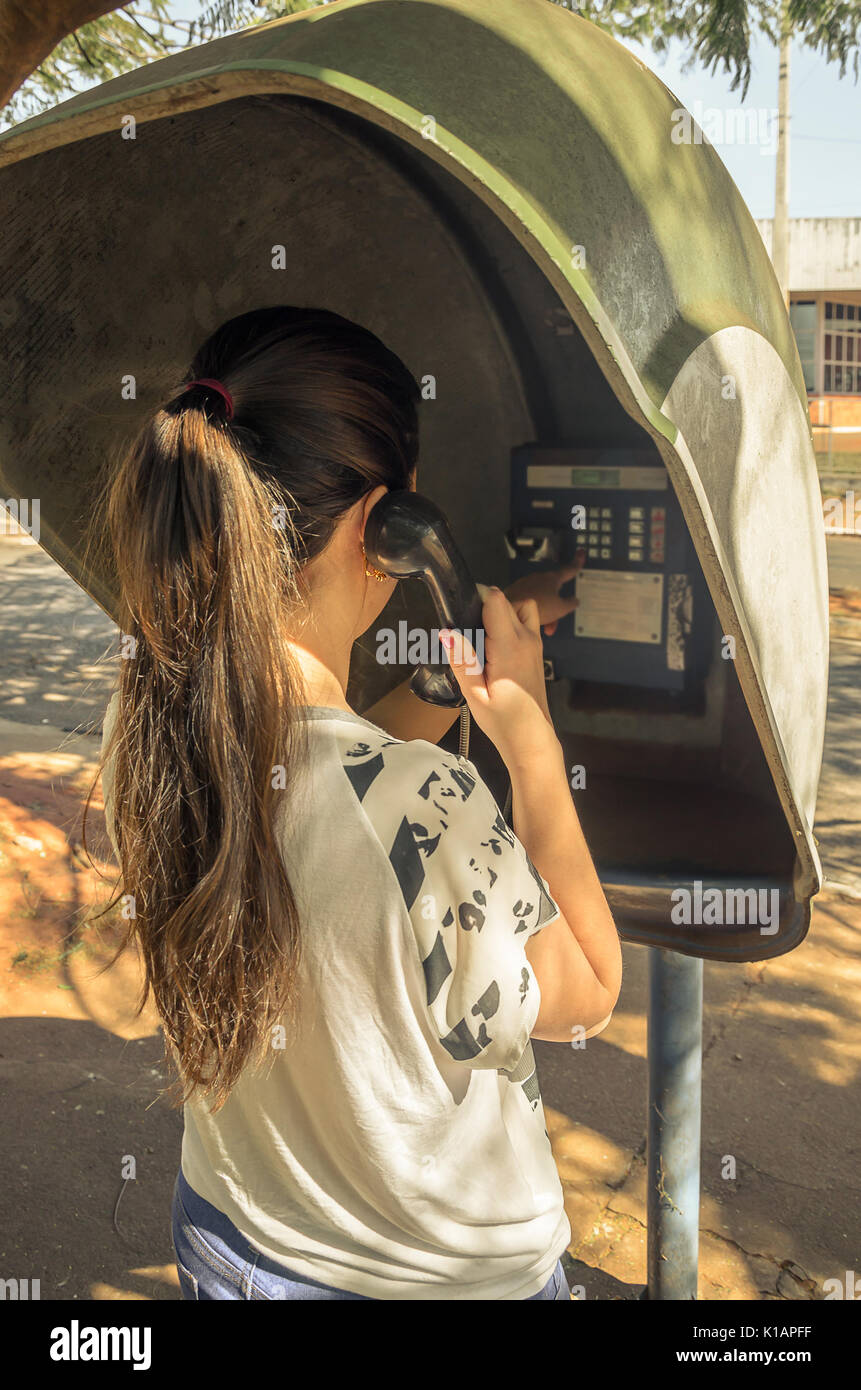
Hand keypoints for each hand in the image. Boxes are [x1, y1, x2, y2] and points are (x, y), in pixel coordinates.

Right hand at [439, 587, 558, 769]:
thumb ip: (462, 661)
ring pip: (522, 608)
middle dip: (485, 607)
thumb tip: (447, 632)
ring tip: (484, 638)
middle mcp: (527, 640)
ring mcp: (535, 645)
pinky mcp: (537, 653)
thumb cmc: (503, 722)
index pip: (496, 600)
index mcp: (509, 647)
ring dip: (503, 613)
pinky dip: (511, 624)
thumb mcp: (474, 696)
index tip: (462, 613)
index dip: (477, 598)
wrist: (532, 740)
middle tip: (469, 634)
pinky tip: (495, 651)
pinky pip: (526, 624)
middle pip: (507, 601)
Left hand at [503, 551, 585, 634]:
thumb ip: (570, 603)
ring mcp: (525, 583)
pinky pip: (528, 601)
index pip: (569, 569)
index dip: (577, 562)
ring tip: (543, 626)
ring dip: (545, 612)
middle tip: (554, 623)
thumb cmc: (537, 607)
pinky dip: (533, 611)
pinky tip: (532, 621)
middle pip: (553, 591)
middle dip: (555, 607)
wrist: (511, 611)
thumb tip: (574, 600)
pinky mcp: (514, 591)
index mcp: (552, 578)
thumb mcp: (561, 608)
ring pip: (541, 598)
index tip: (581, 552)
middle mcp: (538, 578)